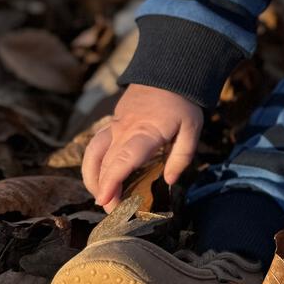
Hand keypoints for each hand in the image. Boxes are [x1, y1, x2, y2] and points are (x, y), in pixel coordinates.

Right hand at [82, 83, 202, 212]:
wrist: (168, 71)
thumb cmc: (182, 103)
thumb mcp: (192, 128)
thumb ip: (182, 156)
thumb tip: (170, 182)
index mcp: (144, 133)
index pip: (122, 161)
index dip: (111, 182)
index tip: (105, 201)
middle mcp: (124, 130)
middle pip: (105, 164)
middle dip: (103, 190)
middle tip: (113, 212)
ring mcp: (115, 125)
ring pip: (93, 153)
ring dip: (92, 177)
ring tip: (101, 196)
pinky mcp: (112, 122)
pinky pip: (96, 144)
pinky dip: (93, 163)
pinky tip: (100, 176)